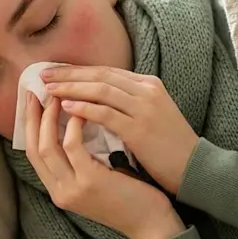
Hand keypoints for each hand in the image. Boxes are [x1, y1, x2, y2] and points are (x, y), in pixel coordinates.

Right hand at [25, 94, 183, 238]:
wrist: (151, 223)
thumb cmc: (131, 198)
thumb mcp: (98, 180)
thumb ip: (83, 162)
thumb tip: (75, 127)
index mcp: (59, 190)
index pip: (34, 153)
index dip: (31, 124)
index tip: (35, 100)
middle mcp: (59, 191)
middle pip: (33, 147)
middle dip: (33, 116)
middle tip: (37, 89)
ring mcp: (72, 188)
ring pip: (46, 145)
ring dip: (50, 116)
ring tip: (60, 94)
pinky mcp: (89, 181)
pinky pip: (72, 146)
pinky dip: (73, 125)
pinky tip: (81, 110)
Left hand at [42, 66, 198, 194]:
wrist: (195, 168)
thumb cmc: (169, 148)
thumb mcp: (151, 116)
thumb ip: (127, 104)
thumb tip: (95, 100)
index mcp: (148, 84)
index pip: (106, 71)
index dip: (77, 70)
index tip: (54, 72)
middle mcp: (146, 90)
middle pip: (99, 75)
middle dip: (68, 74)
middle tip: (42, 76)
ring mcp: (144, 107)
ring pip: (99, 89)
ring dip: (70, 88)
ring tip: (47, 90)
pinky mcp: (139, 127)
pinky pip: (105, 113)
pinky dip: (83, 108)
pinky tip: (65, 108)